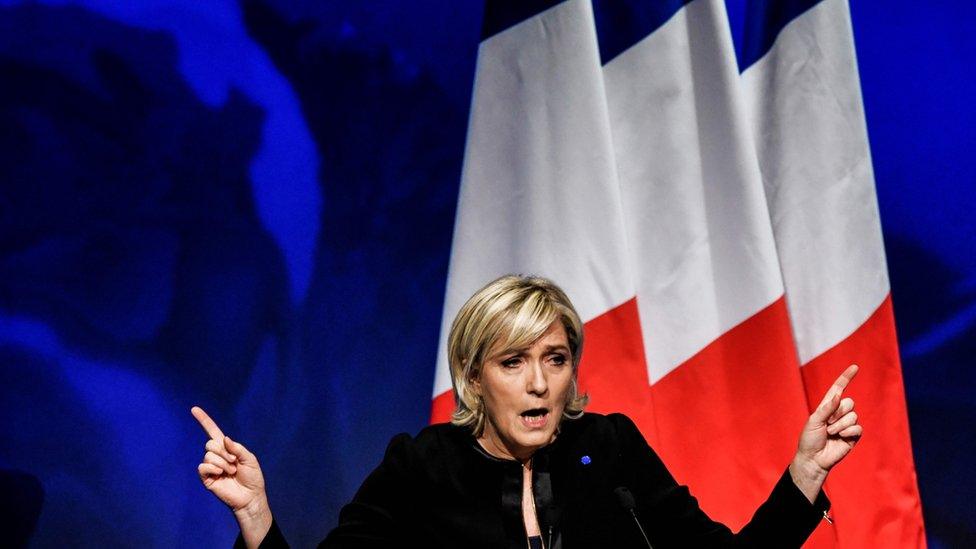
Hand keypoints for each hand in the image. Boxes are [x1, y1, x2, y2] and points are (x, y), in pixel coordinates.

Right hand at [192, 406, 271, 546]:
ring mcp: (211, 467)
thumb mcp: (250, 458)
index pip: (212, 431)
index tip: (194, 409)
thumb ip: (237, 447)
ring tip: (231, 471)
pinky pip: (203, 466)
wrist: (250, 496)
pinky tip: (221, 474)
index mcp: (227, 448)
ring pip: (209, 455)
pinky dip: (213, 468)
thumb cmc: (252, 477)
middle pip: (210, 443)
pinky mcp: (207, 478)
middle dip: (224, 452)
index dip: (204, 420)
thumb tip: (224, 439)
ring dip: (223, 463)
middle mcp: (217, 455)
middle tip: (234, 462)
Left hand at [790, 364, 862, 501]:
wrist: (814, 458)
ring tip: (831, 433)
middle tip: (827, 424)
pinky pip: (858, 428)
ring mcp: (847, 424)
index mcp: (827, 406)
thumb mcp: (814, 420)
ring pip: (853, 415)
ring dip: (840, 425)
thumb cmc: (810, 439)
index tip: (855, 367)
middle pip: (849, 402)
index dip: (846, 378)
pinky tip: (840, 438)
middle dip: (838, 413)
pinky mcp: (853, 436)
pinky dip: (848, 432)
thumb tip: (839, 395)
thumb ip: (826, 408)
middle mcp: (838, 413)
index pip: (839, 388)